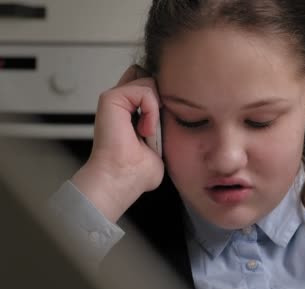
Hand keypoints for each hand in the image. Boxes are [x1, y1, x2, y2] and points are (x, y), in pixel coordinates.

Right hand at [71, 65, 163, 221]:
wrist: (123, 179)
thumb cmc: (139, 171)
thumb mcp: (160, 143)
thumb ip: (163, 124)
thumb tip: (177, 111)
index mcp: (131, 112)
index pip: (150, 86)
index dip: (164, 97)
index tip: (166, 123)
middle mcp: (122, 103)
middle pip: (150, 77)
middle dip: (162, 98)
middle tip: (156, 127)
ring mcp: (115, 99)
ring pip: (149, 82)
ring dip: (156, 110)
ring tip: (148, 133)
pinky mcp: (110, 98)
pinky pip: (144, 90)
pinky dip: (151, 110)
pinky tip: (145, 129)